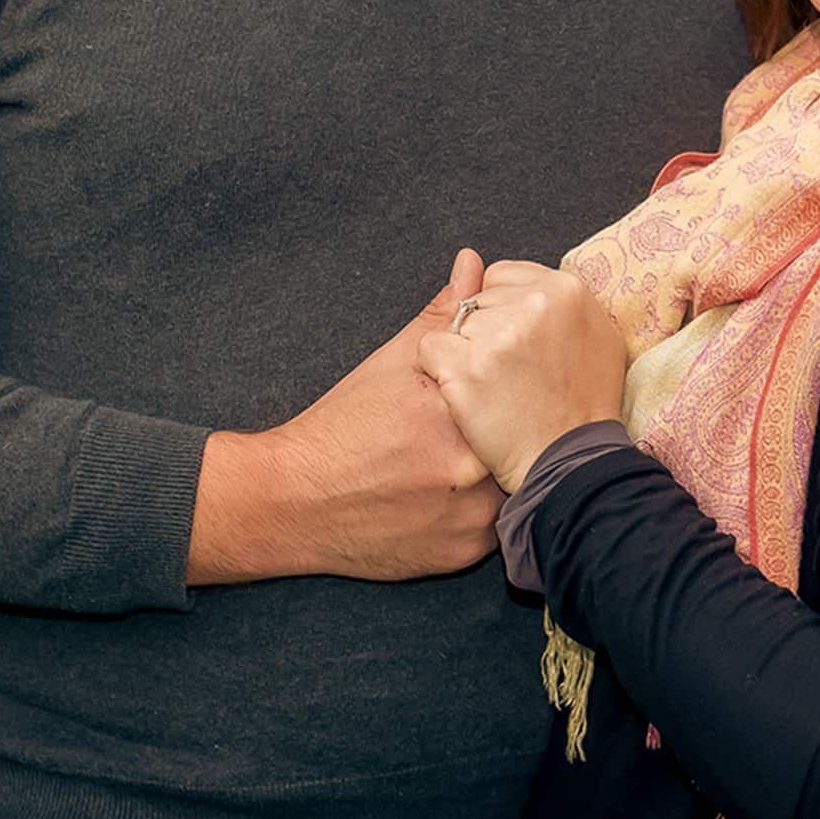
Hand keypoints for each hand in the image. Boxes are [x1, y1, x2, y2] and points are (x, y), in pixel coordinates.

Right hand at [189, 250, 502, 582]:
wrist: (293, 501)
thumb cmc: (342, 426)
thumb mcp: (392, 363)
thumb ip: (442, 317)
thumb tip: (473, 264)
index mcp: (460, 412)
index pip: (524, 393)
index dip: (524, 388)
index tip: (522, 384)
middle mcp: (471, 468)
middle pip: (525, 443)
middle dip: (517, 432)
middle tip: (502, 425)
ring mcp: (470, 519)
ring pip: (517, 488)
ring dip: (506, 473)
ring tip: (474, 460)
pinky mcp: (462, 555)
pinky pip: (498, 531)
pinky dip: (486, 513)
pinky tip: (458, 495)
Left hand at [418, 258, 628, 494]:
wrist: (569, 461)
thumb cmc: (582, 404)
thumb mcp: (590, 336)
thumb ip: (542, 295)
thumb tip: (468, 258)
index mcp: (566, 289)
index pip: (501, 277)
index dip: (502, 314)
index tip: (516, 347)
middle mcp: (534, 304)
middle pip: (478, 301)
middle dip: (484, 332)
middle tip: (510, 373)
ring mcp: (499, 335)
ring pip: (454, 325)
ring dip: (464, 354)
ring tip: (496, 388)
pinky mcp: (468, 367)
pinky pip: (430, 350)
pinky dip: (439, 372)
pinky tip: (467, 395)